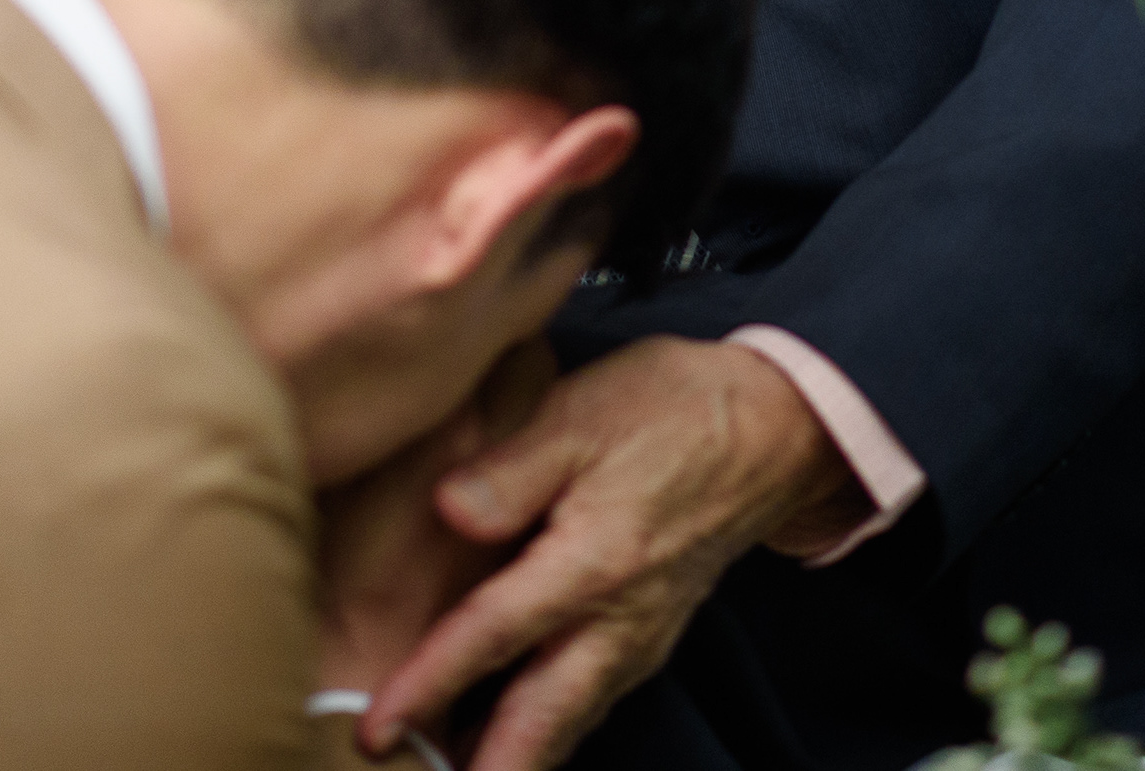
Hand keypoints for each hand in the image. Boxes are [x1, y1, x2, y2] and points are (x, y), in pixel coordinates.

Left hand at [364, 338, 855, 770]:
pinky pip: (589, 703)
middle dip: (488, 770)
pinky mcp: (648, 636)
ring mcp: (639, 637)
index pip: (493, 637)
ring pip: (568, 722)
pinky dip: (546, 732)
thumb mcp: (581, 412)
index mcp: (593, 562)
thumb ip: (510, 468)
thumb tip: (446, 511)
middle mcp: (619, 621)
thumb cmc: (667, 410)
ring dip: (515, 758)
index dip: (428, 684)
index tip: (376, 727)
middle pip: (541, 722)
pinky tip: (510, 737)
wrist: (768, 428)